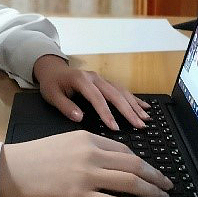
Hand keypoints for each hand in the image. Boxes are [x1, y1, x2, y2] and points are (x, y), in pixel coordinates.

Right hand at [0, 131, 172, 196]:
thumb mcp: (64, 144)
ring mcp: (87, 176)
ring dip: (153, 192)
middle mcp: (91, 154)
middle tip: (168, 185)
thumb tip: (111, 166)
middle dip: (156, 177)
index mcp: (87, 138)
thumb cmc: (33, 158)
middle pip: (135, 165)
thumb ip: (87, 150)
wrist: (9, 170)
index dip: (144, 164)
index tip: (152, 172)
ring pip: (131, 183)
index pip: (125, 151)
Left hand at [32, 54, 150, 129]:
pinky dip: (133, 98)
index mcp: (81, 80)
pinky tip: (144, 106)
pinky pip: (121, 89)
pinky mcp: (104, 81)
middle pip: (114, 94)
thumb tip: (79, 118)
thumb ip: (65, 106)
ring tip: (145, 118)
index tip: (115, 128)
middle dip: (128, 110)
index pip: (97, 98)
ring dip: (134, 105)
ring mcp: (101, 78)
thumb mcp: (52, 95)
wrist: (52, 69)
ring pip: (121, 91)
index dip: (107, 113)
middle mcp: (94, 77)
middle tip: (139, 125)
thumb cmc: (52, 84)